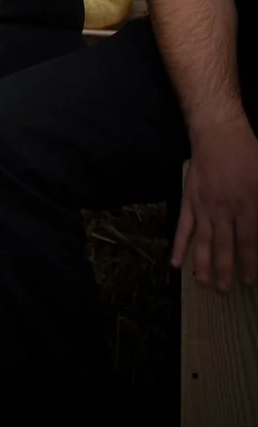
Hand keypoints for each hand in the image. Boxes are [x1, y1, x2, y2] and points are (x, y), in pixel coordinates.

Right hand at [175, 115, 257, 291]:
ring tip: (204, 283)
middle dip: (226, 270)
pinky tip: (176, 262)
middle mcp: (225, 210)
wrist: (218, 136)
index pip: (250, 241)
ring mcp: (204, 207)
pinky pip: (183, 227)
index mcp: (248, 205)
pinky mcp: (190, 201)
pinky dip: (179, 245)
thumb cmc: (249, 155)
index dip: (250, 263)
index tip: (250, 281)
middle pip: (225, 246)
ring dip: (203, 263)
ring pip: (203, 240)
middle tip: (225, 290)